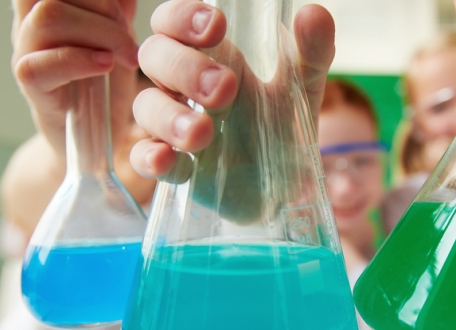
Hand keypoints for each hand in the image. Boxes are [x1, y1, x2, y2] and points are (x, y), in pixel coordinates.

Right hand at [11, 0, 139, 154]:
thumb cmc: (106, 83)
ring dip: (100, 31)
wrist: (99, 136)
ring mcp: (27, 52)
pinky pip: (40, 64)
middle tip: (130, 35)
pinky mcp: (31, 86)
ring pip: (48, 17)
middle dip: (104, 5)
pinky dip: (80, 61)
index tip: (125, 12)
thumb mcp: (118, 38)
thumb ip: (117, 11)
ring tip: (127, 55)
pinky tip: (106, 66)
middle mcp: (30, 22)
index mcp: (48, 5)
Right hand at [129, 0, 334, 179]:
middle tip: (225, 89)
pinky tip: (168, 159)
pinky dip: (150, 157)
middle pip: (153, 56)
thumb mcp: (303, 87)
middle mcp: (181, 86)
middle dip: (184, 68)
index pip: (172, 21)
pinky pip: (142, 157)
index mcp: (207, 55)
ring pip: (144, 106)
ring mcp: (172, 126)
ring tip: (205, 133)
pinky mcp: (172, 167)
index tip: (216, 27)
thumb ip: (312, 51)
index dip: (182, 17)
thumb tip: (313, 13)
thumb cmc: (282, 124)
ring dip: (169, 116)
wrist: (285, 187)